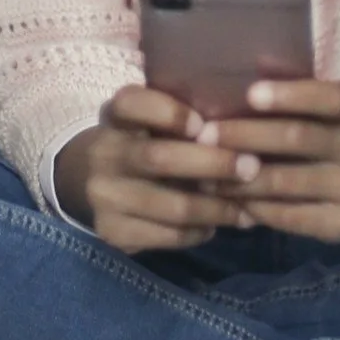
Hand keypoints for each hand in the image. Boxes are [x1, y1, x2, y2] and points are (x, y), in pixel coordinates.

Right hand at [55, 84, 259, 254]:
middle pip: (160, 158)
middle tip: (252, 168)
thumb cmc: (140, 143)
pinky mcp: (112, 231)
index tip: (202, 125)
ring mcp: (104, 196)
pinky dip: (199, 232)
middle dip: (213, 163)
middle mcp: (104, 153)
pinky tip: (216, 226)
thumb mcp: (149, 121)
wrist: (87, 183)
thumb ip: (184, 121)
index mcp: (116, 116)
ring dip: (217, 208)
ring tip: (247, 210)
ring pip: (172, 205)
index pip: (131, 104)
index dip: (168, 113)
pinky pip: (168, 236)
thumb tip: (243, 134)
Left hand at [202, 78, 339, 242]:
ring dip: (239, 177)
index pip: (328, 97)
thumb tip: (253, 64)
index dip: (290, 95)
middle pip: (298, 138)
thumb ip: (291, 89)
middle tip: (204, 135)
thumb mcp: (320, 105)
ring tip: (205, 172)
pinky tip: (230, 199)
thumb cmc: (327, 130)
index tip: (250, 94)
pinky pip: (289, 216)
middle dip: (246, 135)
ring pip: (287, 182)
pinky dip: (254, 206)